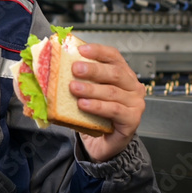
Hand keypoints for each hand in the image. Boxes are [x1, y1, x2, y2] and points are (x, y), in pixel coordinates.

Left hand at [69, 43, 144, 162]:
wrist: (103, 143)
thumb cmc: (96, 114)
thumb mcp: (88, 93)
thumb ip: (80, 80)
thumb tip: (56, 67)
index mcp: (123, 74)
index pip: (113, 56)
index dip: (98, 51)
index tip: (80, 50)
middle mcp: (133, 86)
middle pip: (114, 73)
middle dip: (93, 70)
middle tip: (75, 69)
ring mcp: (135, 103)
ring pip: (112, 92)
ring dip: (91, 89)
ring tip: (74, 88)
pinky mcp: (132, 119)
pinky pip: (114, 110)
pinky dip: (98, 106)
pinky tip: (84, 105)